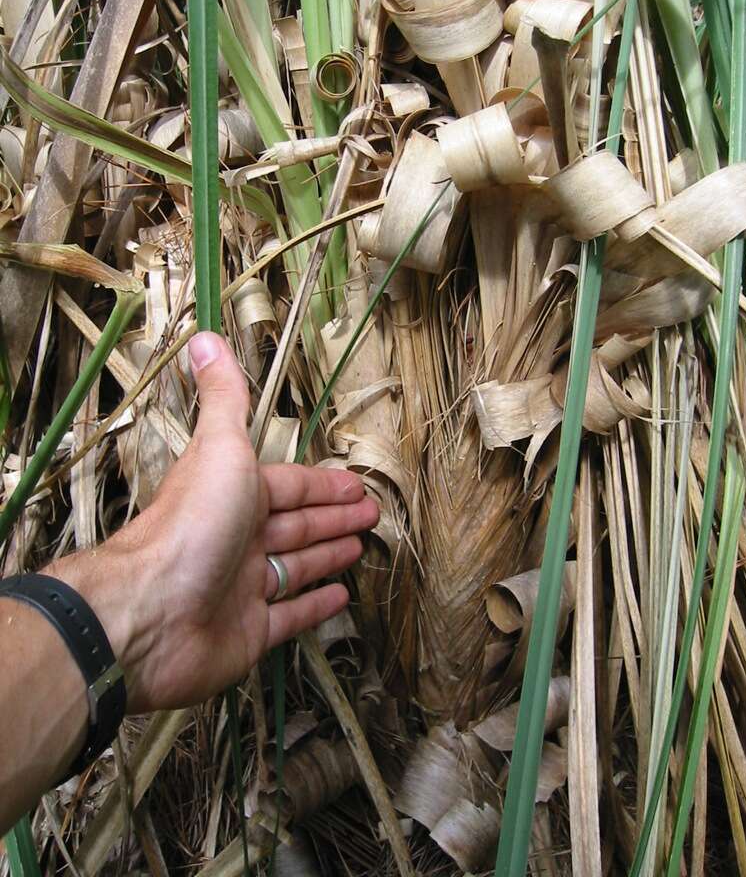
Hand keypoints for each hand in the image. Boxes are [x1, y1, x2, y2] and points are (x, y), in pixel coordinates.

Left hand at [48, 332, 376, 712]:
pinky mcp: (249, 633)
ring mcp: (242, 588)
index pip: (290, 485)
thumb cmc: (191, 526)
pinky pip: (291, 616)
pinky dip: (315, 606)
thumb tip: (204, 336)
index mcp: (235, 495)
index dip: (324, 485)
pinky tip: (341, 597)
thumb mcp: (219, 449)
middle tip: (372, 515)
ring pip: (294, 566)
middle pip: (296, 524)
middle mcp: (237, 538)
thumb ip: (224, 398)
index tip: (358, 486)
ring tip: (360, 548)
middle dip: (333, 517)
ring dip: (327, 555)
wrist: (148, 613)